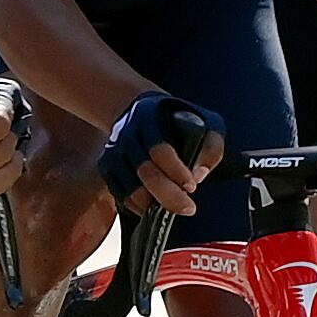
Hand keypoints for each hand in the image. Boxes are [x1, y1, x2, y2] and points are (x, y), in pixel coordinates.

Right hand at [98, 91, 224, 217]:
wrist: (136, 107)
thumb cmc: (176, 117)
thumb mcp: (204, 120)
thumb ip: (210, 146)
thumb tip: (199, 175)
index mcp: (149, 118)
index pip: (160, 149)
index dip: (176, 171)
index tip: (192, 187)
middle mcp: (126, 133)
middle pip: (144, 171)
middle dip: (168, 195)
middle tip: (188, 208)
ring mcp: (113, 150)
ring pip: (129, 186)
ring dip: (152, 204)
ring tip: (172, 210)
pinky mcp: (106, 165)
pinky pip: (118, 192)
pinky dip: (136, 206)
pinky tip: (153, 209)